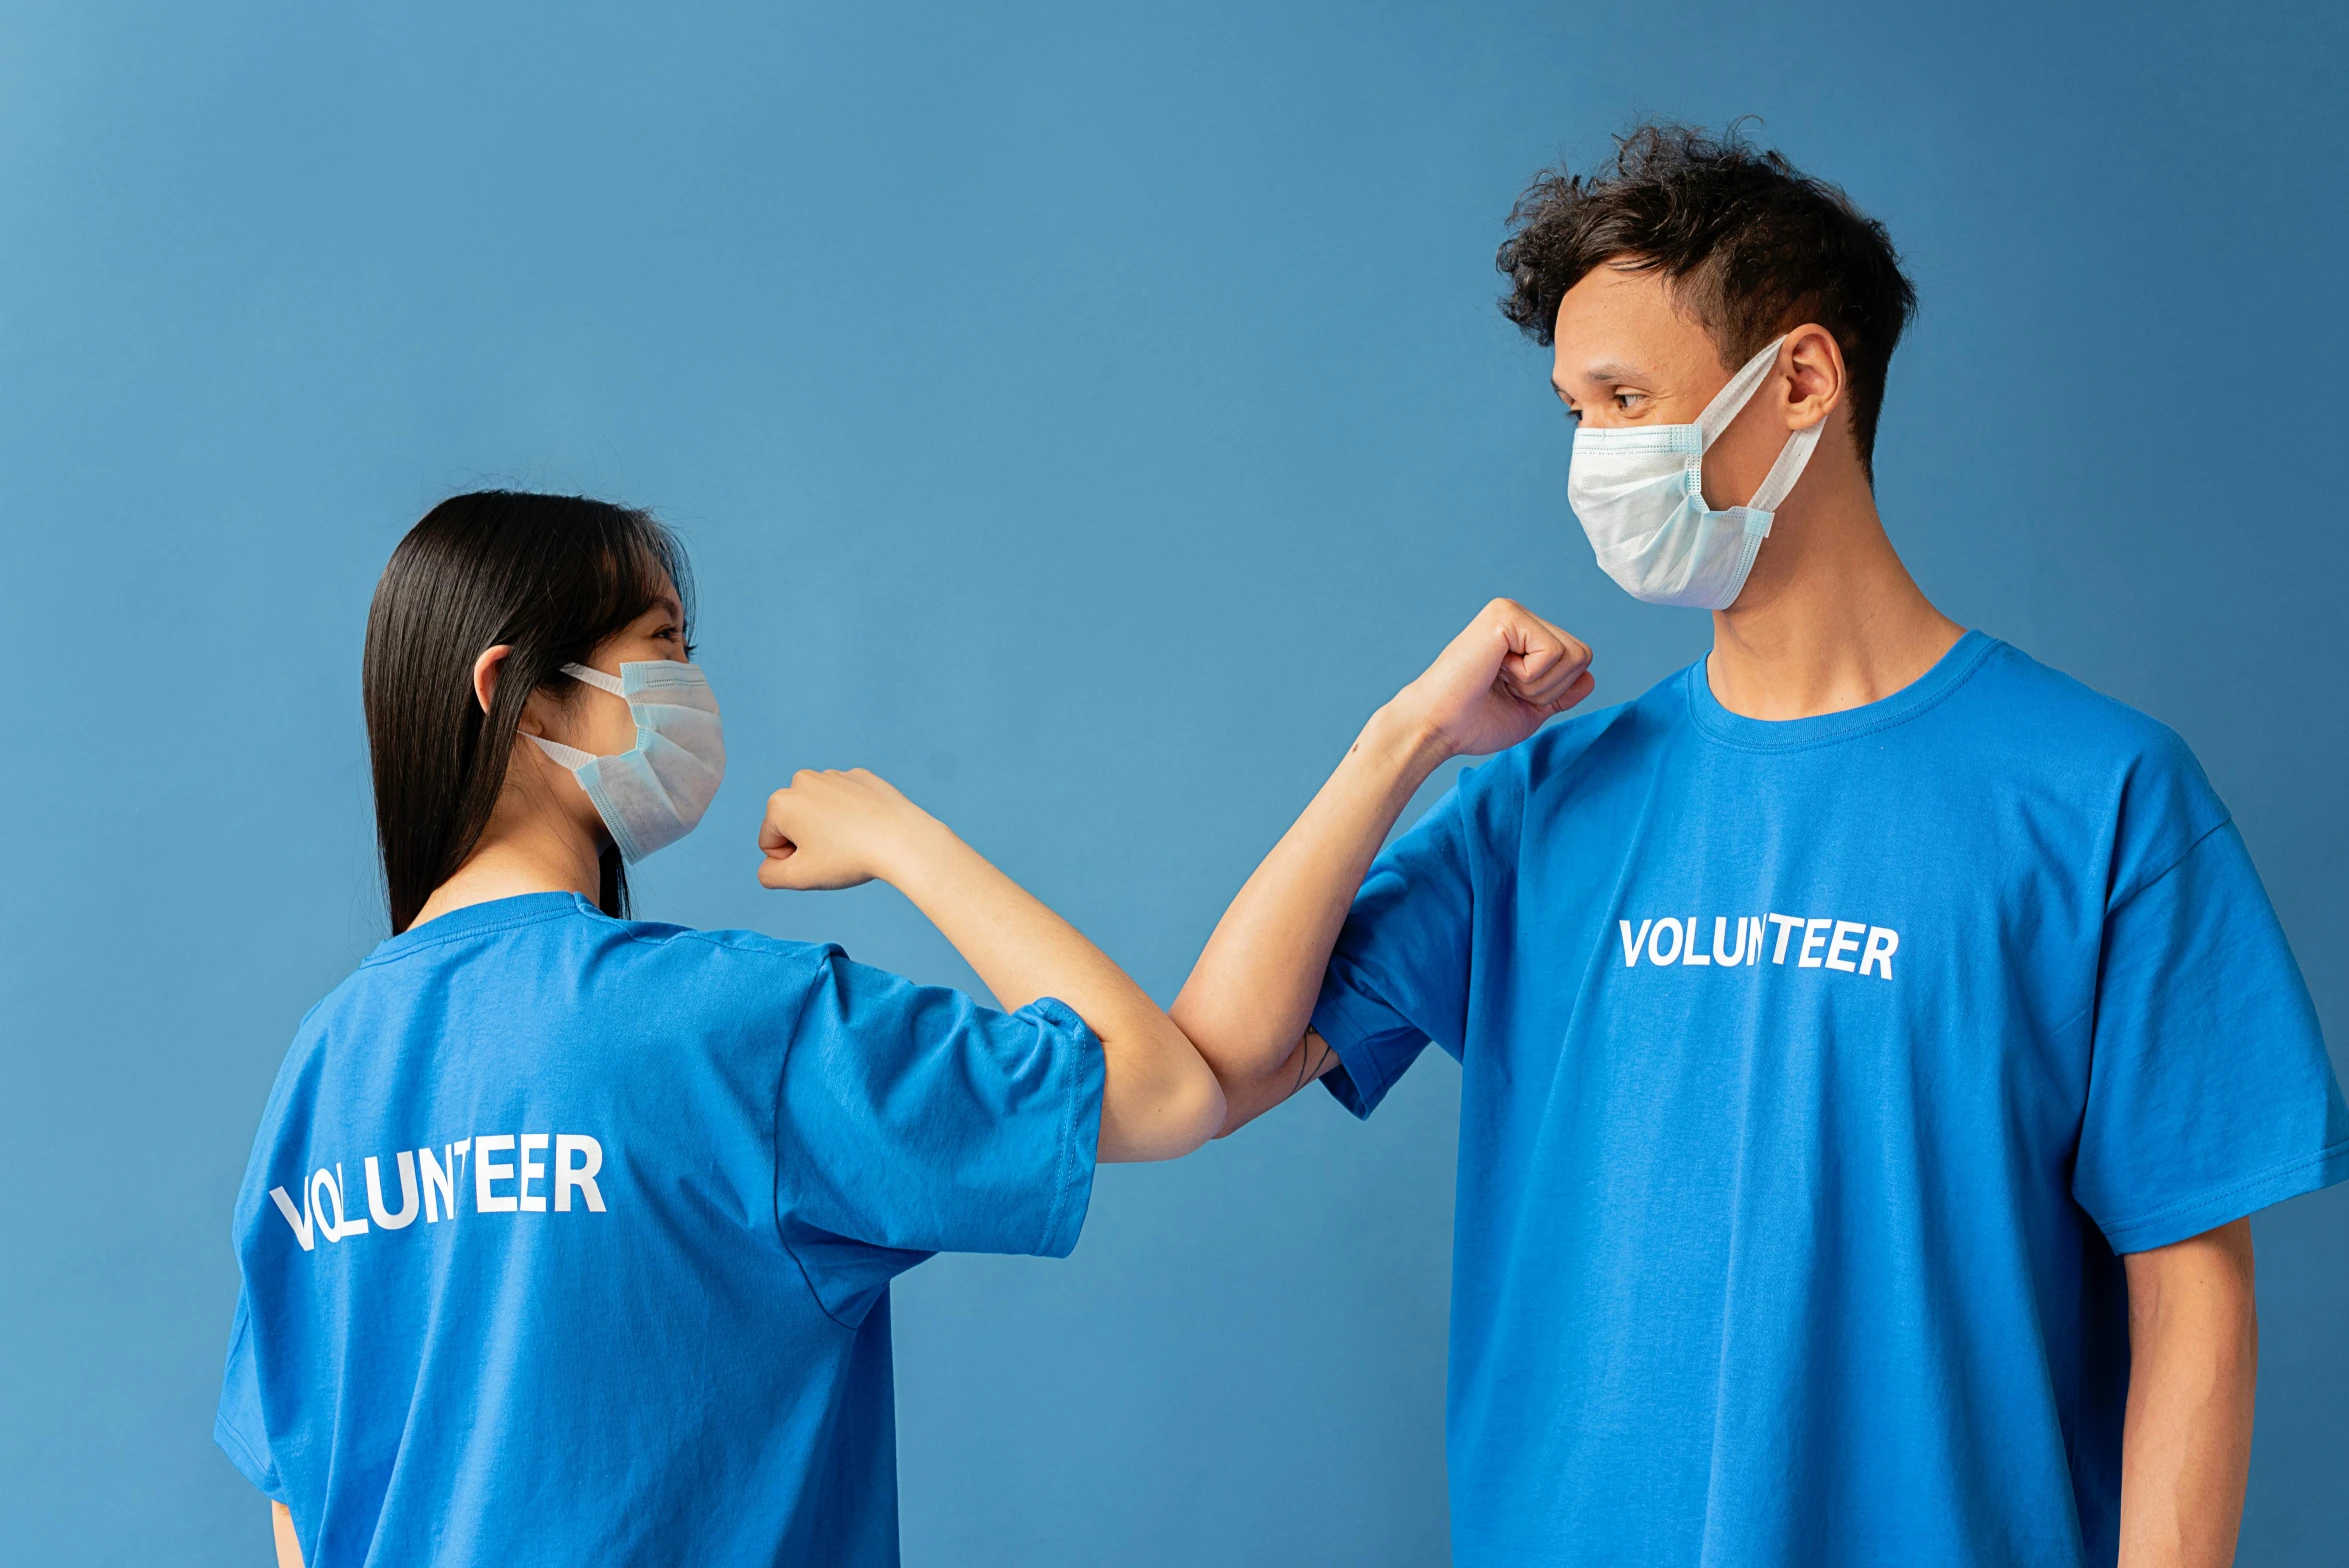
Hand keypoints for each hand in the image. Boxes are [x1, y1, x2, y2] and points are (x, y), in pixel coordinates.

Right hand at [757, 768, 943, 890]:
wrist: (903, 840)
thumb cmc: (850, 859)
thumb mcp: (800, 878)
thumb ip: (769, 875)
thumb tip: (769, 866)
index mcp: (781, 802)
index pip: (769, 843)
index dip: (790, 861)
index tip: (818, 861)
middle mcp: (803, 780)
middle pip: (793, 824)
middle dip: (808, 841)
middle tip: (837, 852)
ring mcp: (834, 775)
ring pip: (820, 812)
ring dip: (829, 828)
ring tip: (854, 840)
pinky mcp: (861, 777)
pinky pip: (846, 803)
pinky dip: (852, 816)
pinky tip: (869, 827)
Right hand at [1391, 598, 1593, 758]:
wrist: (1438, 727)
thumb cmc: (1474, 723)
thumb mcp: (1531, 710)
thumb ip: (1561, 694)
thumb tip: (1590, 678)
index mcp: (1524, 637)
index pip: (1578, 660)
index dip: (1555, 691)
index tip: (1512, 695)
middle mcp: (1520, 618)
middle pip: (1582, 655)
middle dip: (1551, 688)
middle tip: (1506, 689)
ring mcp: (1512, 612)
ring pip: (1573, 654)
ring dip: (1539, 684)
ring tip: (1500, 680)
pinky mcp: (1505, 615)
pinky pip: (1553, 651)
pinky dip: (1529, 675)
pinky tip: (1496, 670)